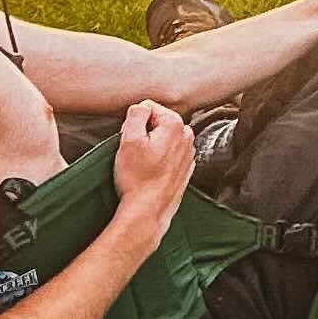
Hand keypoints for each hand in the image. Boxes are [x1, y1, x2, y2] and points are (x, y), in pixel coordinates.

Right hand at [110, 100, 191, 237]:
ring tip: (143, 165)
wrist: (148, 210)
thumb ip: (136, 114)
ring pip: (163, 138)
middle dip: (144, 134)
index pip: (148, 108)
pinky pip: (168, 154)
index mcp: (175, 124)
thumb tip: (141, 107)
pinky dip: (159, 160)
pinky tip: (151, 172)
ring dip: (152, 147)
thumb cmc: (137, 178)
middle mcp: (187, 136)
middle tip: (136, 154)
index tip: (132, 141)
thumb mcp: (128, 139)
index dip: (134, 123)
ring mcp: (189, 153)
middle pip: (157, 122)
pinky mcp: (186, 167)